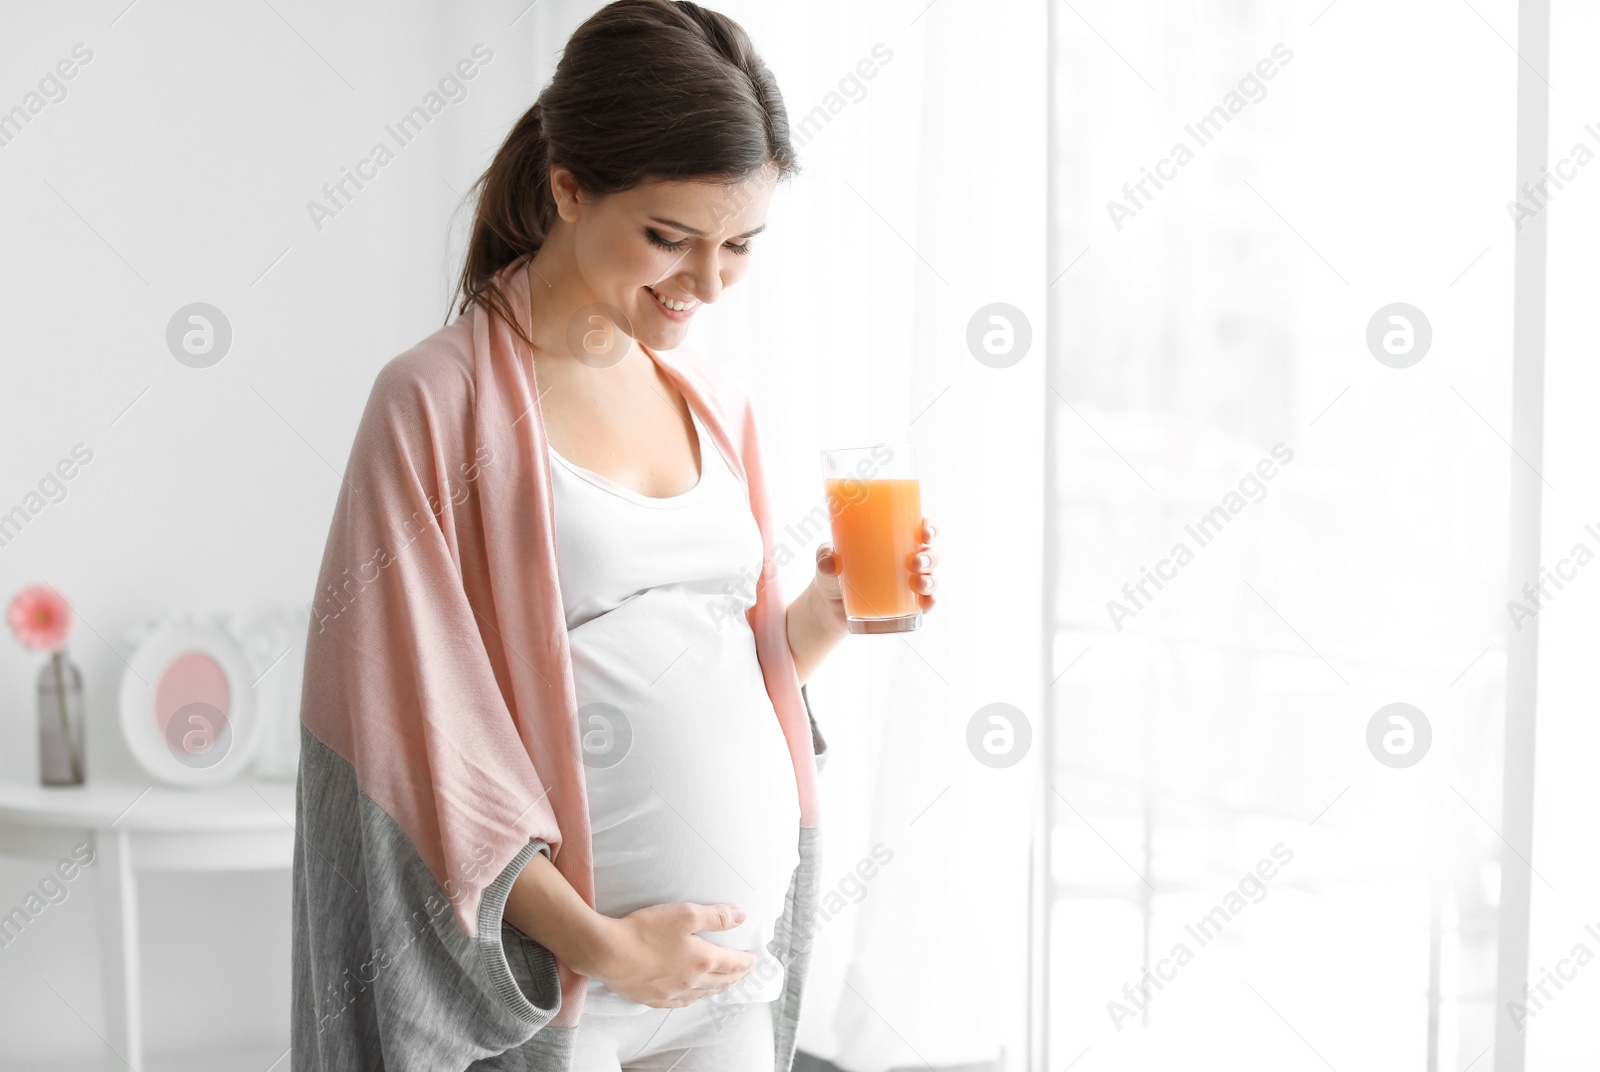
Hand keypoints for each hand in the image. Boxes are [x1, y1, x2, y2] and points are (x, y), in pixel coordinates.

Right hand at [588, 902, 755, 1008]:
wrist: (607, 953)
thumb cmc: (645, 931)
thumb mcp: (685, 914)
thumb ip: (716, 916)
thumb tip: (740, 916)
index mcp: (703, 962)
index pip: (733, 963)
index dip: (746, 961)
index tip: (753, 959)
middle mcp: (691, 982)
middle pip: (721, 982)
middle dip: (735, 976)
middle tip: (744, 972)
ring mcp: (672, 994)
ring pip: (702, 995)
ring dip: (717, 988)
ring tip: (723, 984)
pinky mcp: (653, 999)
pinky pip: (681, 1002)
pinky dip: (694, 998)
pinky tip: (691, 996)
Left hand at [814, 516, 938, 615]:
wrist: (828, 604)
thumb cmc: (833, 570)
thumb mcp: (826, 559)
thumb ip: (825, 557)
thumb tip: (830, 563)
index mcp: (894, 539)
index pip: (920, 528)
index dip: (929, 527)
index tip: (924, 532)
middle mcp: (906, 559)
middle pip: (930, 553)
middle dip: (930, 557)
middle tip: (915, 562)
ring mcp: (907, 583)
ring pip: (931, 578)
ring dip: (931, 580)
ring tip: (919, 584)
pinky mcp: (905, 605)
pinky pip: (924, 603)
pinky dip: (929, 603)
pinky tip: (927, 603)